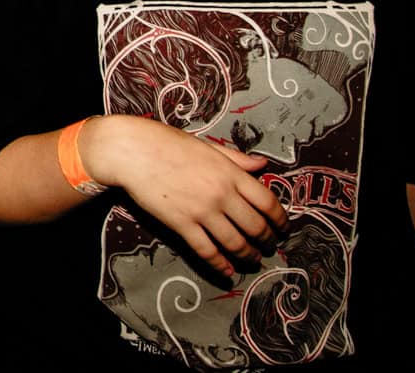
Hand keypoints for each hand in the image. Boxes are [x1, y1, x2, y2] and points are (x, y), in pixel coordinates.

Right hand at [77, 114, 286, 282]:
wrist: (131, 151)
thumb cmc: (167, 143)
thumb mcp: (207, 146)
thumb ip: (236, 158)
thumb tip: (262, 163)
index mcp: (231, 173)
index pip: (268, 202)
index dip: (280, 219)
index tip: (282, 228)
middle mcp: (221, 194)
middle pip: (256, 227)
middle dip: (267, 241)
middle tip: (269, 247)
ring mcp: (202, 211)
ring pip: (235, 243)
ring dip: (248, 256)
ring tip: (252, 260)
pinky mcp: (181, 224)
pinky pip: (207, 251)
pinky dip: (220, 265)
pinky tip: (227, 271)